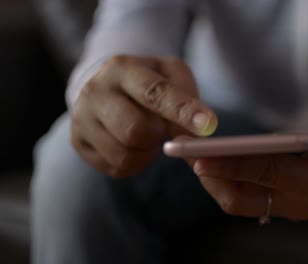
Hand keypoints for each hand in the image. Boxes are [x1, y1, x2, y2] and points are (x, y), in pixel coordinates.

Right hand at [71, 56, 217, 177]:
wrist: (107, 87)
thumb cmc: (148, 81)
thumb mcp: (171, 75)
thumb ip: (187, 99)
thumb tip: (200, 136)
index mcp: (121, 68)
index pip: (155, 92)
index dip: (182, 110)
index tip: (208, 125)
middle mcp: (95, 91)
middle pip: (135, 130)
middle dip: (157, 135)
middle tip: (159, 127)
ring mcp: (82, 119)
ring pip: (126, 154)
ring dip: (147, 151)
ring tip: (146, 134)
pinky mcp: (79, 143)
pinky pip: (117, 167)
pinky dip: (135, 162)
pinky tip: (133, 144)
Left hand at [190, 99, 307, 220]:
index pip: (269, 174)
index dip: (233, 166)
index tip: (198, 159)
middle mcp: (301, 202)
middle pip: (243, 198)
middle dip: (212, 178)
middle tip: (183, 154)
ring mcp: (289, 205)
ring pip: (238, 200)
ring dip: (213, 180)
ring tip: (190, 156)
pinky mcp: (280, 201)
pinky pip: (244, 196)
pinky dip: (224, 180)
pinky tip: (210, 162)